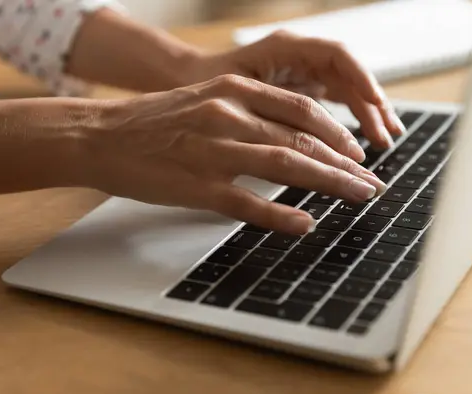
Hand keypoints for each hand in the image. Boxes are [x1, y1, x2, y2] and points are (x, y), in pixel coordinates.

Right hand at [83, 75, 386, 234]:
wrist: (101, 134)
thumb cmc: (153, 121)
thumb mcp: (205, 99)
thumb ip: (246, 110)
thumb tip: (289, 134)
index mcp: (233, 89)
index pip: (302, 109)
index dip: (338, 131)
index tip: (358, 152)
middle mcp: (228, 114)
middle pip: (303, 138)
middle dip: (345, 163)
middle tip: (370, 182)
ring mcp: (213, 150)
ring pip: (286, 165)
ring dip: (329, 183)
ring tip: (358, 197)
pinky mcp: (196, 185)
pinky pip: (247, 202)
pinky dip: (280, 215)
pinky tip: (305, 225)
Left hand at [186, 30, 405, 148]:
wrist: (180, 80)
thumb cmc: (200, 84)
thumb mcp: (235, 95)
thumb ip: (272, 111)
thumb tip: (306, 140)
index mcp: (284, 47)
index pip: (336, 57)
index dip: (361, 82)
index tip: (376, 108)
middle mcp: (296, 55)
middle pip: (347, 75)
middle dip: (370, 105)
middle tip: (386, 136)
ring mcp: (298, 71)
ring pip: (343, 88)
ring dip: (364, 113)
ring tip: (384, 140)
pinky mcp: (296, 89)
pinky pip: (331, 100)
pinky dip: (347, 120)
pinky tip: (359, 140)